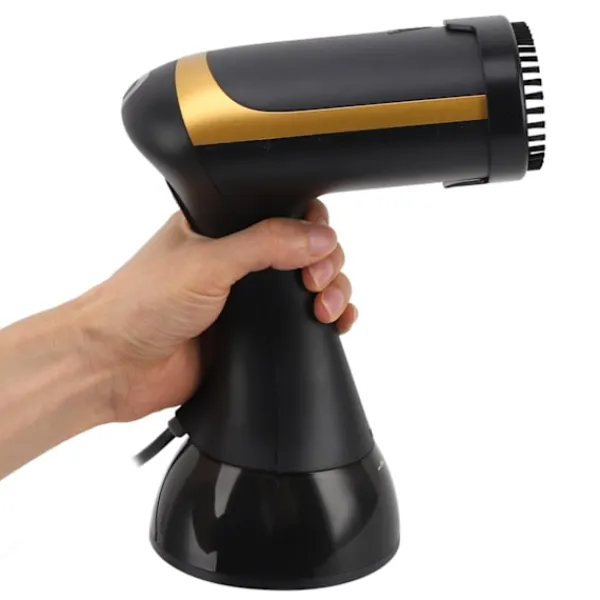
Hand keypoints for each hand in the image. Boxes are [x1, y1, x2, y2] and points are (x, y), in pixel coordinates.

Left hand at [81, 199, 356, 421]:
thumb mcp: (207, 262)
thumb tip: (320, 237)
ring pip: (310, 286)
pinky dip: (327, 321)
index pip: (285, 213)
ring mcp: (249, 298)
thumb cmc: (140, 304)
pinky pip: (301, 322)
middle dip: (327, 264)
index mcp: (225, 228)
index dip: (313, 227)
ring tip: (327, 308)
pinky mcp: (253, 333)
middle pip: (307, 250)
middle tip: (317, 283)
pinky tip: (335, 323)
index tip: (319, 249)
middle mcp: (240, 260)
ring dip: (333, 292)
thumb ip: (265, 244)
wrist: (116, 365)